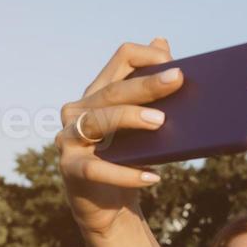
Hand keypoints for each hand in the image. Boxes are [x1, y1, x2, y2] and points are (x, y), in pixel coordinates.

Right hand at [57, 38, 183, 236]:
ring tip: (160, 122)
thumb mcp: (141, 124)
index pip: (121, 59)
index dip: (147, 57)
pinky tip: (153, 177)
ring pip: (97, 121)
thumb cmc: (127, 158)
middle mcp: (78, 110)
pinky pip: (97, 169)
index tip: (175, 65)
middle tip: (177, 81)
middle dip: (146, 85)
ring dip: (129, 119)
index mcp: (100, 92)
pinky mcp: (71, 170)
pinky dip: (126, 174)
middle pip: (114, 90)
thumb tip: (161, 41)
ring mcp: (69, 139)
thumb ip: (147, 88)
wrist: (108, 205)